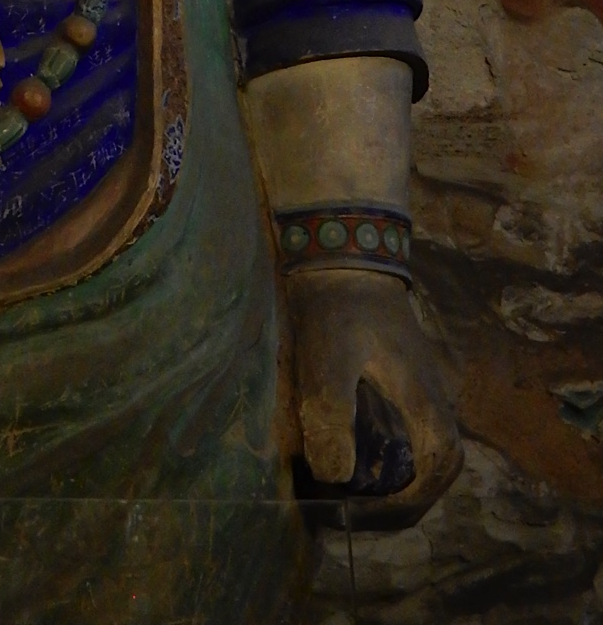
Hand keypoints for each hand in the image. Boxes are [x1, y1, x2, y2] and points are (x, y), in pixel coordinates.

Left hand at [289, 268, 460, 527]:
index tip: (366, 512)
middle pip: (438, 463)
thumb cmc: (337, 307)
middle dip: (404, 496)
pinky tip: (353, 449)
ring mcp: (424, 383)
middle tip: (357, 511)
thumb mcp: (326, 357)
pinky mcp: (406, 373)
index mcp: (427, 398)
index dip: (409, 500)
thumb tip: (337, 476)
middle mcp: (436, 395)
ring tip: (351, 489)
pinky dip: (389, 450)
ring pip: (425, 446)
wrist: (342, 253)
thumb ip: (331, 412)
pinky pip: (409, 426)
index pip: (439, 466)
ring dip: (397, 475)